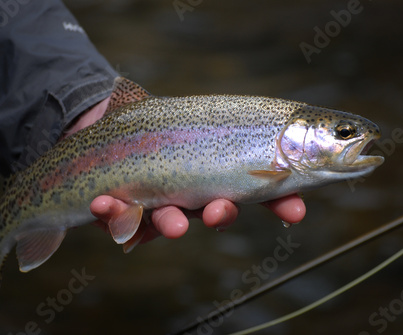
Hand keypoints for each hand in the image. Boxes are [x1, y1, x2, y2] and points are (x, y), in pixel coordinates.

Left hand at [65, 96, 305, 244]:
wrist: (106, 120)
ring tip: (173, 224)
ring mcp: (156, 204)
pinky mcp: (120, 208)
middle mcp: (192, 195)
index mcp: (217, 176)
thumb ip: (237, 127)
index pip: (257, 189)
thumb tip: (299, 127)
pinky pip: (116, 216)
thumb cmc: (162, 126)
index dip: (277, 204)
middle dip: (220, 215)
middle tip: (221, 211)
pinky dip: (110, 212)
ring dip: (170, 223)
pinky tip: (102, 204)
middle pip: (212, 210)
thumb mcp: (202, 117)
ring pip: (168, 220)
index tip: (295, 213)